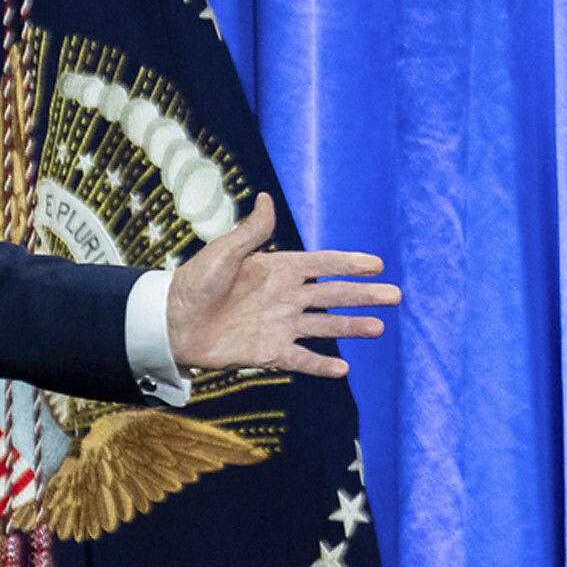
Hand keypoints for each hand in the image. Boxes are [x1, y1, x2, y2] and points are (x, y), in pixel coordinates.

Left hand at [162, 194, 398, 378]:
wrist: (171, 322)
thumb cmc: (194, 282)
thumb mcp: (224, 252)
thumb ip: (251, 231)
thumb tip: (266, 197)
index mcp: (278, 269)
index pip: (323, 264)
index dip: (349, 264)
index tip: (377, 264)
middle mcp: (285, 297)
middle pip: (333, 295)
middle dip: (364, 295)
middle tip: (395, 296)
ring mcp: (280, 325)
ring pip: (325, 326)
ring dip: (352, 328)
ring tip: (379, 328)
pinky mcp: (269, 352)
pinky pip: (301, 359)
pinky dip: (321, 365)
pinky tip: (344, 369)